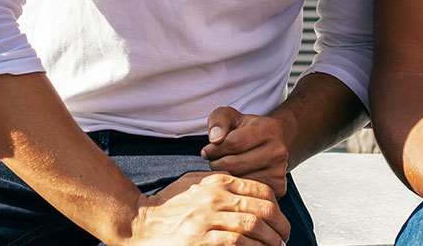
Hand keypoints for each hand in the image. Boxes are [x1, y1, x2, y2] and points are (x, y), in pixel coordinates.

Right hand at [127, 171, 290, 245]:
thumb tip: (250, 192)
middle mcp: (215, 198)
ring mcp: (207, 220)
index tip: (281, 221)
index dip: (277, 208)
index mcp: (217, 182)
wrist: (138, 223)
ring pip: (253, 228)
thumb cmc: (169, 205)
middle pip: (262, 211)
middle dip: (280, 227)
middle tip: (285, 238)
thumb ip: (221, 183)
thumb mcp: (195, 183)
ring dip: (270, 241)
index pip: (261, 191)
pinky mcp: (200, 241)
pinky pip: (236, 243)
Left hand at [202, 107, 290, 196]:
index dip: (214, 149)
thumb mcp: (230, 116)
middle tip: (213, 161)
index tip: (208, 150)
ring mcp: (280, 171)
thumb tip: (215, 139)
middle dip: (216, 164)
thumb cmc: (246, 130)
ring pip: (239, 181)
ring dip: (224, 177)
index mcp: (269, 128)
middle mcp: (278, 151)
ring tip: (224, 168)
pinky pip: (246, 193)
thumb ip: (218, 121)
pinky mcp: (279, 188)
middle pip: (234, 164)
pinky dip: (236, 188)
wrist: (272, 143)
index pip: (233, 143)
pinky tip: (235, 178)